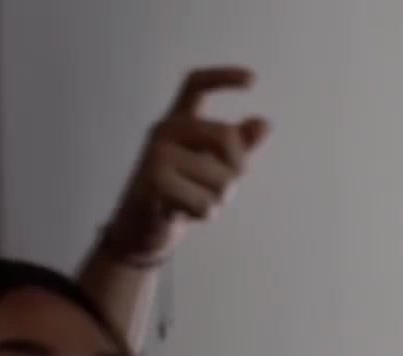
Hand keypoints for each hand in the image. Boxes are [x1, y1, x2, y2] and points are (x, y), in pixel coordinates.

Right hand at [100, 66, 268, 263]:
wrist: (139, 231)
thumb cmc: (179, 197)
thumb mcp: (213, 169)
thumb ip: (237, 148)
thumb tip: (263, 123)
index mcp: (178, 123)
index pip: (195, 85)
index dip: (223, 77)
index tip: (253, 79)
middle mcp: (163, 131)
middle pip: (226, 136)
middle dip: (237, 168)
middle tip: (223, 187)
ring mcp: (155, 155)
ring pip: (221, 180)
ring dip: (218, 200)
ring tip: (192, 201)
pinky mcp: (153, 182)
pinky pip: (205, 203)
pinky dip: (203, 215)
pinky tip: (180, 213)